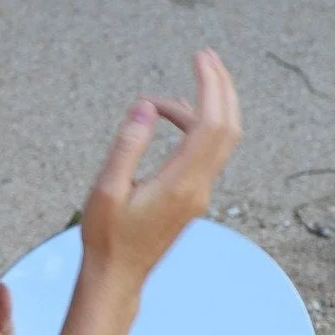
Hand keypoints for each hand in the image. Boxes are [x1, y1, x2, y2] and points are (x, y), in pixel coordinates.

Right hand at [80, 49, 239, 288]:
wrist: (118, 277)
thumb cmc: (107, 238)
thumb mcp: (106, 190)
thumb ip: (128, 146)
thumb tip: (145, 107)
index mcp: (181, 184)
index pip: (211, 125)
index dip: (210, 86)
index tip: (200, 57)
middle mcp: (199, 188)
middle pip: (228, 128)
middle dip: (221, 88)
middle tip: (206, 56)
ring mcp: (200, 194)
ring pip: (219, 140)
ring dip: (205, 107)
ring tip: (161, 98)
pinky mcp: (193, 197)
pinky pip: (205, 153)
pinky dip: (194, 127)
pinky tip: (167, 120)